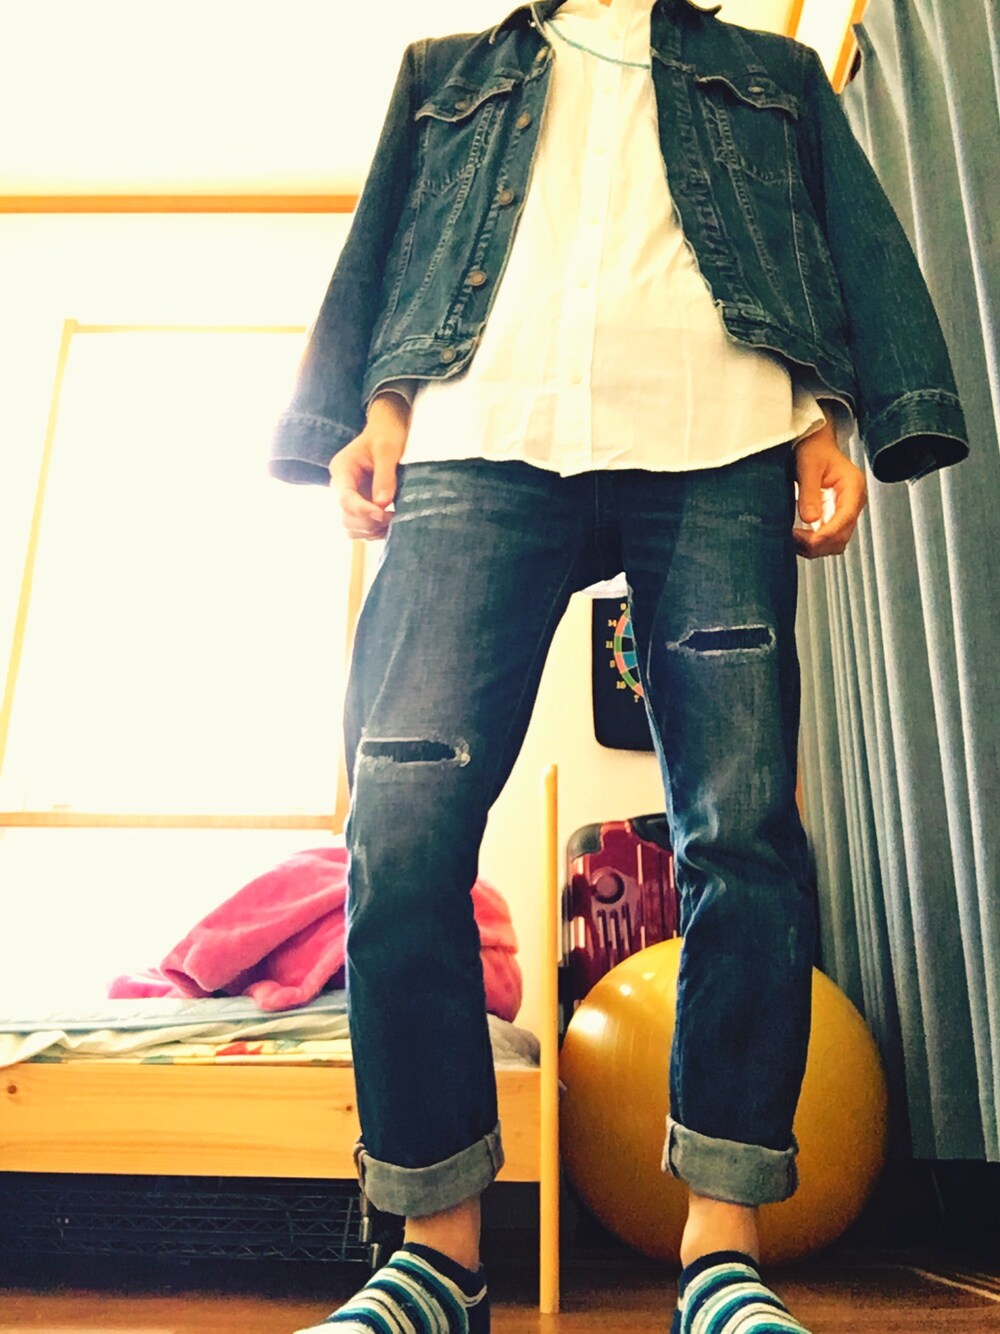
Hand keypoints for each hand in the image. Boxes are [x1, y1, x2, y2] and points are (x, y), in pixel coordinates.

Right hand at [329, 393, 409, 539]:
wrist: (388, 430)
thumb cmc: (386, 434)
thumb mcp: (388, 449)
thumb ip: (384, 476)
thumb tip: (382, 504)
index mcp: (342, 469)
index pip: (345, 497)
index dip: (362, 510)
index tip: (382, 513)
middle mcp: (342, 486)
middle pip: (346, 516)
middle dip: (368, 522)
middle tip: (392, 516)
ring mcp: (351, 498)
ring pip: (352, 527)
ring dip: (371, 531)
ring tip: (392, 522)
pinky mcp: (362, 506)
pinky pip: (362, 528)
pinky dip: (374, 532)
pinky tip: (390, 524)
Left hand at [793, 425, 867, 559]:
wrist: (814, 442)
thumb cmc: (813, 448)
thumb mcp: (808, 465)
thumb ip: (810, 492)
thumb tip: (810, 520)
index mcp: (853, 486)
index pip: (844, 519)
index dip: (824, 535)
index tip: (802, 539)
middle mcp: (853, 501)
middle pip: (842, 537)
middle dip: (817, 544)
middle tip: (791, 539)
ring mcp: (845, 510)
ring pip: (836, 542)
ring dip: (814, 547)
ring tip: (791, 539)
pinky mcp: (835, 515)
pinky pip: (828, 537)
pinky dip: (813, 543)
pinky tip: (796, 537)